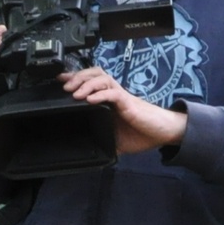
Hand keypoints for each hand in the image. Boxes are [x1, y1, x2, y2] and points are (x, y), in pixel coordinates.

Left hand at [61, 66, 185, 153]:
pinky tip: (90, 100)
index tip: (60, 81)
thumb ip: (103, 140)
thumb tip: (90, 150)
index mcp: (109, 100)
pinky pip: (113, 94)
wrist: (163, 133)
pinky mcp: (128, 103)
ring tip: (75, 92)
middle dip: (78, 77)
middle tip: (65, 86)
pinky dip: (100, 95)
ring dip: (86, 83)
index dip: (75, 78)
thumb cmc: (142, 133)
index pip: (91, 81)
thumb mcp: (115, 139)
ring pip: (102, 79)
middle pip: (94, 73)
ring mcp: (121, 97)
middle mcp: (114, 94)